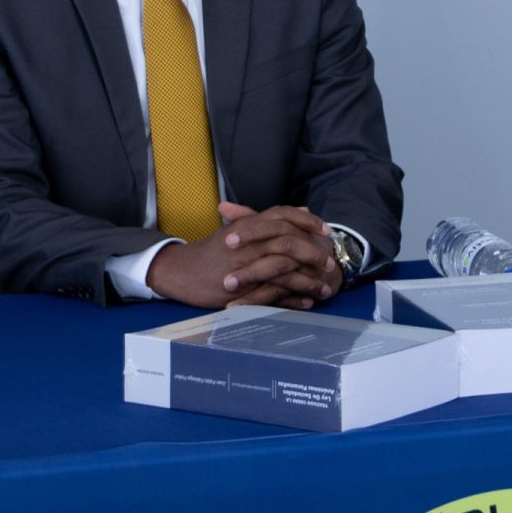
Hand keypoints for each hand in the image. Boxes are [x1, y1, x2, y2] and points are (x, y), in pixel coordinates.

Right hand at [144, 202, 337, 308]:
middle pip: (290, 242)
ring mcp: (246, 266)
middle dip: (314, 253)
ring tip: (325, 288)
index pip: (284, 216)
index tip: (327, 231)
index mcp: (248, 224)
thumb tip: (301, 210)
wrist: (181, 271)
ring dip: (308, 280)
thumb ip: (270, 219)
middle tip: (329, 263)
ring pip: (285, 270)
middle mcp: (249, 242)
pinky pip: (274, 294)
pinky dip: (293, 299)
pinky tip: (307, 302)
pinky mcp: (243, 289)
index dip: (308, 222)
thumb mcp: (238, 228)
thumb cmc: (211, 251)